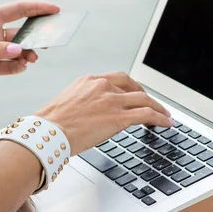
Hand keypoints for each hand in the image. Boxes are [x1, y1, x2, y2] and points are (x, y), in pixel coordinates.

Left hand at [0, 1, 59, 87]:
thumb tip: (18, 51)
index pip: (18, 10)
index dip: (37, 9)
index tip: (55, 10)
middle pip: (22, 32)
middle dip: (36, 36)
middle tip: (48, 42)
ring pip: (18, 51)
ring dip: (27, 54)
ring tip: (31, 59)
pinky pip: (10, 66)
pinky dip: (17, 67)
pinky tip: (20, 67)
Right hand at [35, 72, 173, 155]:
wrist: (47, 133)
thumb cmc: (50, 124)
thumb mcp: (68, 103)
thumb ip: (85, 102)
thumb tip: (94, 114)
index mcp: (88, 80)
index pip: (117, 78)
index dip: (131, 87)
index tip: (136, 93)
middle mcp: (102, 86)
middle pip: (133, 87)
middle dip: (146, 96)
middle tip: (153, 105)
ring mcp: (111, 100)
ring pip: (144, 99)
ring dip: (158, 108)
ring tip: (165, 116)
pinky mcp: (118, 117)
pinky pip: (147, 114)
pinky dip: (160, 118)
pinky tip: (166, 123)